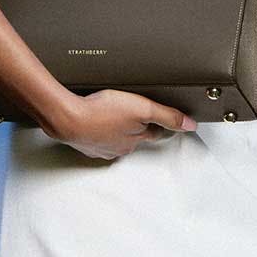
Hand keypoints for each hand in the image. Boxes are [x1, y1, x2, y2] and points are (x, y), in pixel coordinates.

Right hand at [45, 88, 197, 159]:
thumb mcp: (141, 108)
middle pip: (134, 136)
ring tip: (113, 114)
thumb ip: (167, 115)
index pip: (153, 132)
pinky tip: (93, 119)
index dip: (158, 122)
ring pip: (114, 138)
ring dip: (115, 128)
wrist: (66, 118)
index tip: (160, 116)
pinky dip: (97, 130)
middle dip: (135, 126)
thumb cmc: (101, 111)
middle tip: (134, 112)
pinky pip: (95, 137)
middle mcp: (119, 147)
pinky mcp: (83, 141)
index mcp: (134, 140)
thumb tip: (191, 125)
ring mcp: (99, 146)